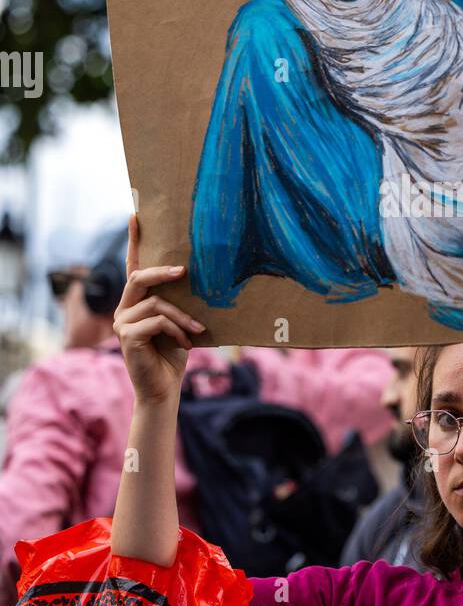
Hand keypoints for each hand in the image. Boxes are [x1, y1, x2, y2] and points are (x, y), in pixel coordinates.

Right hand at [113, 214, 205, 405]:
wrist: (163, 390)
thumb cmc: (173, 355)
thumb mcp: (179, 323)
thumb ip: (178, 303)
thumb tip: (194, 278)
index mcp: (137, 302)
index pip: (133, 267)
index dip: (134, 242)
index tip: (136, 216)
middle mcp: (124, 309)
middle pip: (138, 277)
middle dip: (162, 271)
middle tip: (184, 271)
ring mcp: (123, 323)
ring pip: (155, 303)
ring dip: (182, 316)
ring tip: (197, 331)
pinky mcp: (127, 337)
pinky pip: (157, 321)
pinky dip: (177, 330)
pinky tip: (188, 343)